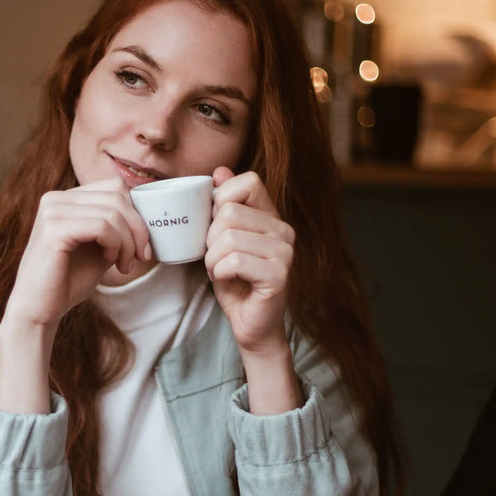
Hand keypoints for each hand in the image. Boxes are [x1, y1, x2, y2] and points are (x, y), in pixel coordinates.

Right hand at [3, 177, 150, 330]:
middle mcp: (56, 199)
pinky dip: (115, 244)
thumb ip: (118, 227)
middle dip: (138, 229)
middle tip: (141, 256)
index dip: (137, 213)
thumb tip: (148, 215)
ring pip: (112, 213)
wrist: (39, 310)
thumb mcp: (101, 247)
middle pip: (117, 197)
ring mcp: (53, 211)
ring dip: (128, 242)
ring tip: (124, 265)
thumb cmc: (68, 280)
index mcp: (66, 199)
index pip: (115, 187)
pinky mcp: (53, 230)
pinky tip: (110, 261)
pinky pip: (101, 226)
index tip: (142, 245)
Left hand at [205, 167, 294, 358]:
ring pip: (228, 237)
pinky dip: (220, 273)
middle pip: (229, 212)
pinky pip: (233, 261)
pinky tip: (228, 281)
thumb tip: (219, 170)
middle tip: (217, 259)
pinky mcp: (279, 273)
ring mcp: (285, 251)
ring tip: (221, 272)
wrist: (251, 325)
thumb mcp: (221, 240)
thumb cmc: (235, 282)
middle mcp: (283, 230)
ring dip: (213, 260)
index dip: (221, 199)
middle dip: (210, 239)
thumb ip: (223, 206)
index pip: (248, 181)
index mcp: (271, 216)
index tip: (216, 226)